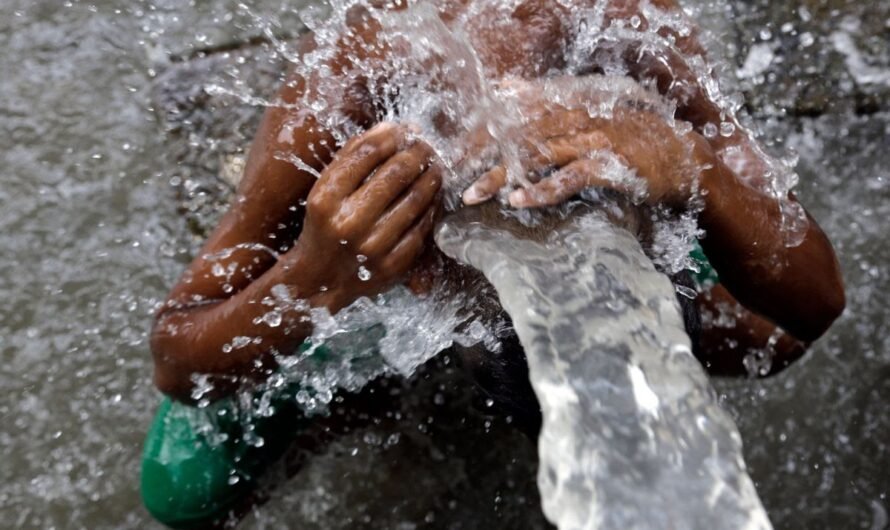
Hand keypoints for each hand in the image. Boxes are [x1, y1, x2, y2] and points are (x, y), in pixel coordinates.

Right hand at [293, 122, 441, 310]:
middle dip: (418, 152)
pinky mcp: (393, 265)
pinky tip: (433, 195)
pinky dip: (431, 206)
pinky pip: (422, 227)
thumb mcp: (325, 191)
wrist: (320, 280)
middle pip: (396, 174)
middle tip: (427, 145)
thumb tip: (391, 129)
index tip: (405, 130)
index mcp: (326, 199)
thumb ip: (352, 158)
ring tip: (435, 166)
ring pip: (415, 199)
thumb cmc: (324, 226)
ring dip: (431, 176)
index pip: (366, 154)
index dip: (391, 136)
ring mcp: (373, 246)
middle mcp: (349, 223)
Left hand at [461, 78, 703, 208]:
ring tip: (474, 195)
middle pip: (517, 138)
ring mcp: (592, 141)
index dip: (480, 135)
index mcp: (565, 109)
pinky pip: (569, 178)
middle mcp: (574, 120)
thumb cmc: (628, 140)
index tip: (453, 154)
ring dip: (502, 178)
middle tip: (452, 178)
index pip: (512, 118)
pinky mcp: (609, 165)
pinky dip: (543, 190)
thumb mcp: (585, 116)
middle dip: (481, 159)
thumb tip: (504, 86)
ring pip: (536, 157)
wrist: (681, 155)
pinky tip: (519, 200)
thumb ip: (543, 102)